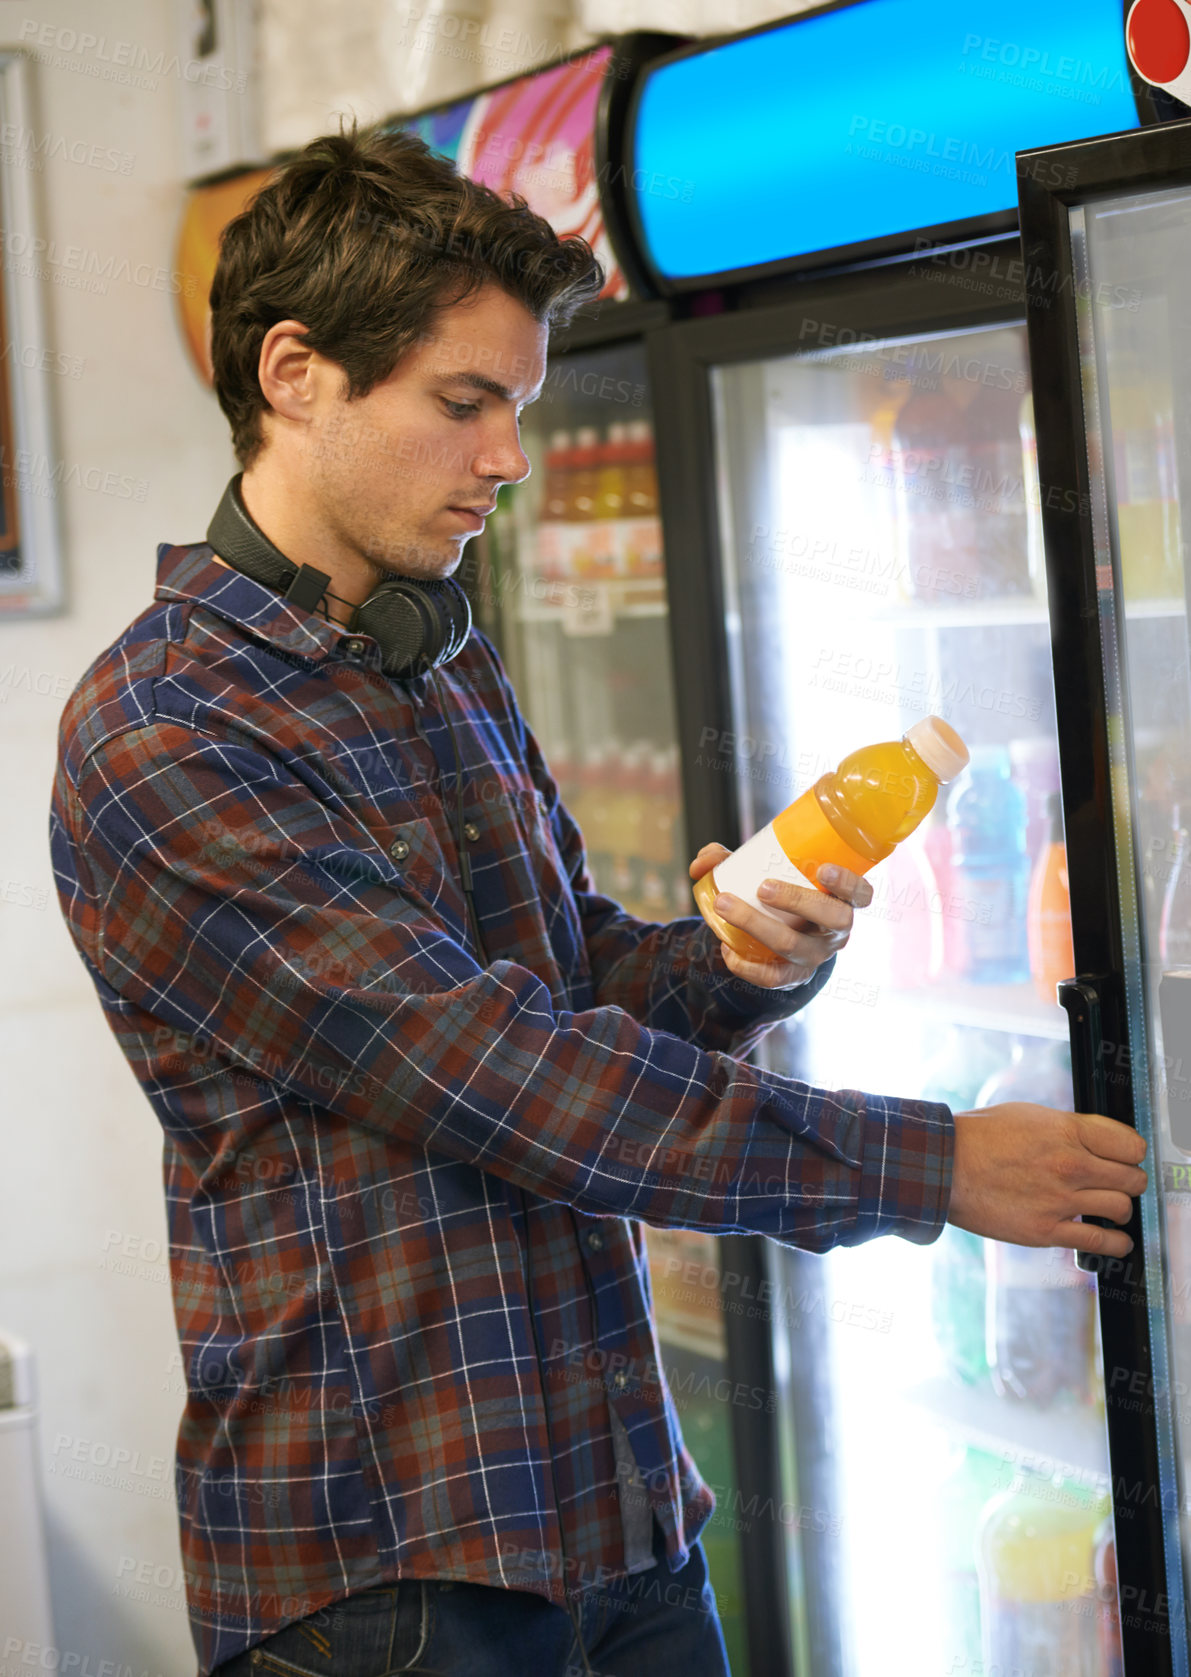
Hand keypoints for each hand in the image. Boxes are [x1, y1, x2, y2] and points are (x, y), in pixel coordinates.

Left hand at [689, 842, 872, 990]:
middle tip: (763, 887)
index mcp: (841, 900)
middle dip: (798, 900)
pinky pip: (772, 977)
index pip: (861, 894)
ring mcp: (815, 956)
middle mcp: (835, 931)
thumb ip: (731, 860)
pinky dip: (746, 964)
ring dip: (758, 925)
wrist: (782, 935)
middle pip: (832, 918)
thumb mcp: (764, 871)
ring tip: (725, 905)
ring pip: (794, 946)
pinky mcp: (793, 977)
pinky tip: (726, 948)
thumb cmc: (778, 892)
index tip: (823, 869)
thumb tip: (702, 863)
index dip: (848, 883)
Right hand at [948, 1103, 1147, 1256]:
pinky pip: (1101, 1242)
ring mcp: (1060, 1200)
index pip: (1130, 1144)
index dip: (1132, 1152)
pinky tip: (1116, 1240)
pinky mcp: (1046, 1231)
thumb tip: (1095, 1141)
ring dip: (1120, 1209)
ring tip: (1110, 1208)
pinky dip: (1116, 1243)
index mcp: (1067, 1131)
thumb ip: (1067, 1128)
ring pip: (1121, 1208)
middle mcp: (1070, 1165)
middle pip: (1132, 1178)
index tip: (1126, 1157)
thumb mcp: (1029, 1115)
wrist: (944, 1166)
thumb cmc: (979, 1136)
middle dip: (1129, 1180)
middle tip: (1120, 1183)